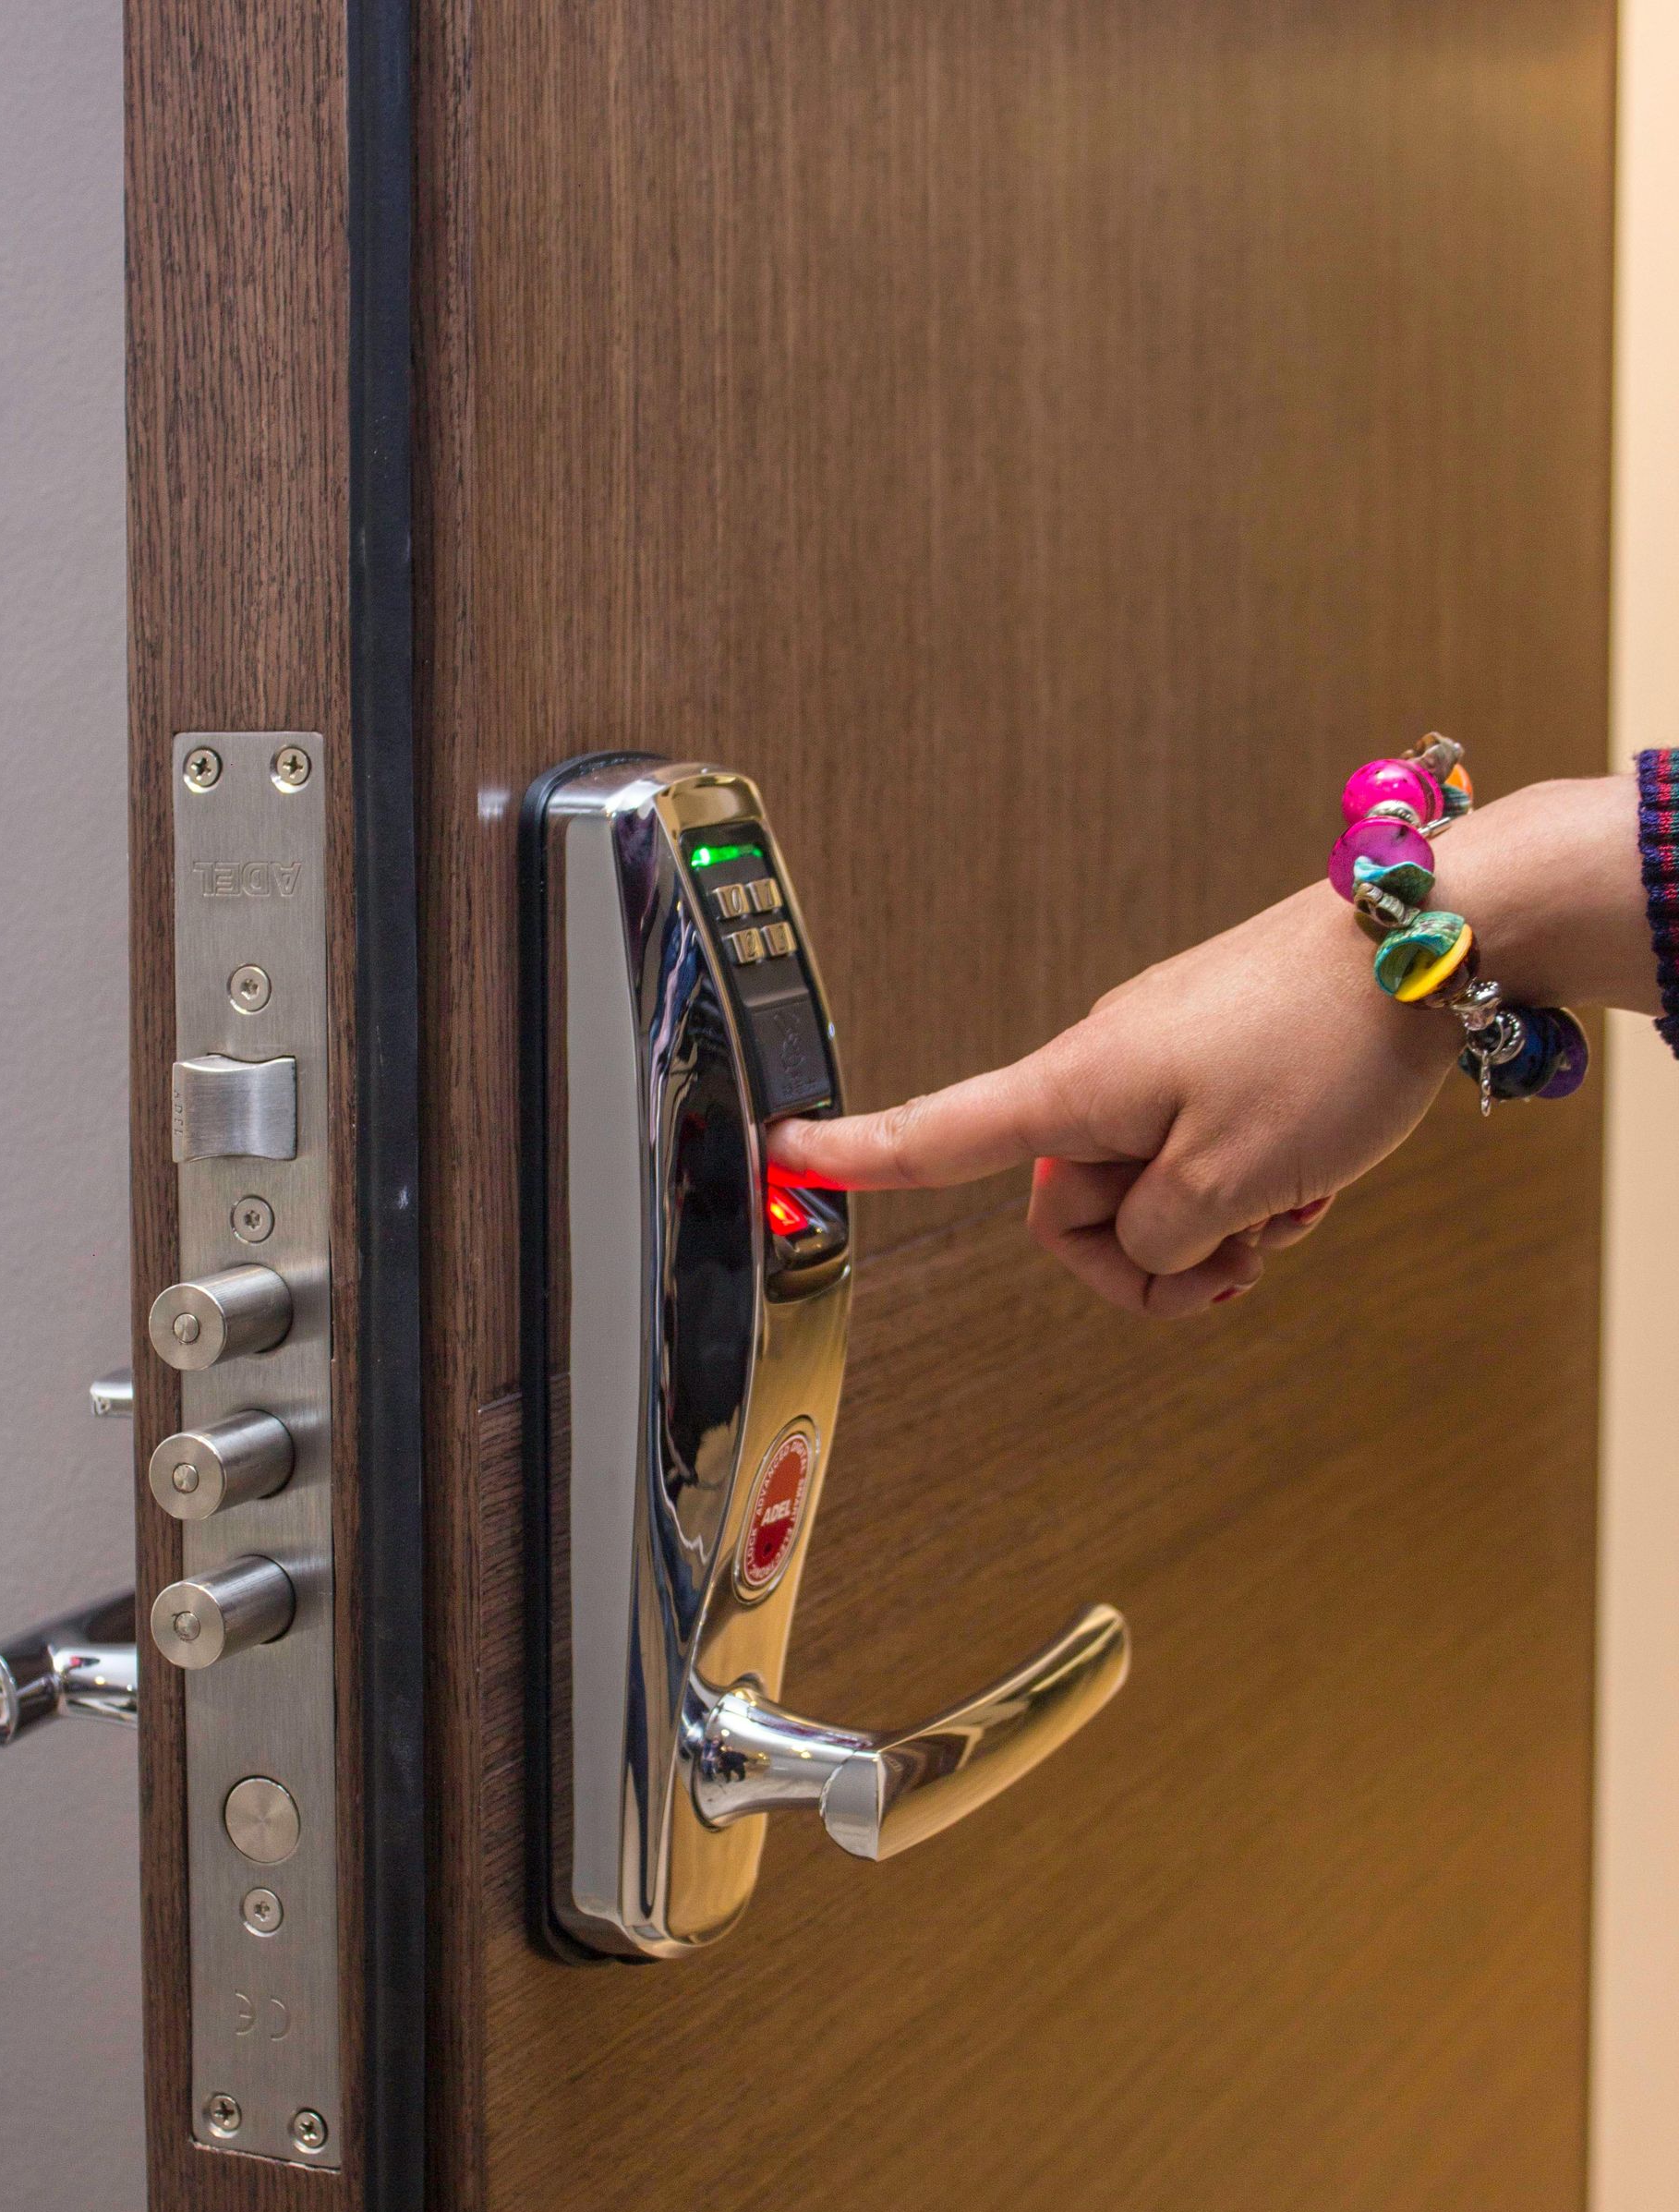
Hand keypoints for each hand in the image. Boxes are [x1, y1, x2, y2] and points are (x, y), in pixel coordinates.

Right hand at [769, 882, 1455, 1317]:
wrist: (1430, 939)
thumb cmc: (1330, 1039)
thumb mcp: (1234, 1183)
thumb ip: (1159, 1239)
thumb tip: (1144, 1245)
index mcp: (1079, 1088)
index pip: (937, 1134)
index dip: (856, 1155)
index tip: (785, 1157)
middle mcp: (1106, 1065)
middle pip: (1072, 1203)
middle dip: (1146, 1260)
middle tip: (1234, 1267)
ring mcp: (1164, 1056)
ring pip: (1150, 1185)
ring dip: (1213, 1226)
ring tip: (1289, 1211)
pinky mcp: (1218, 1052)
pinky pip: (1201, 1148)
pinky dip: (1248, 1185)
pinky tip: (1309, 1182)